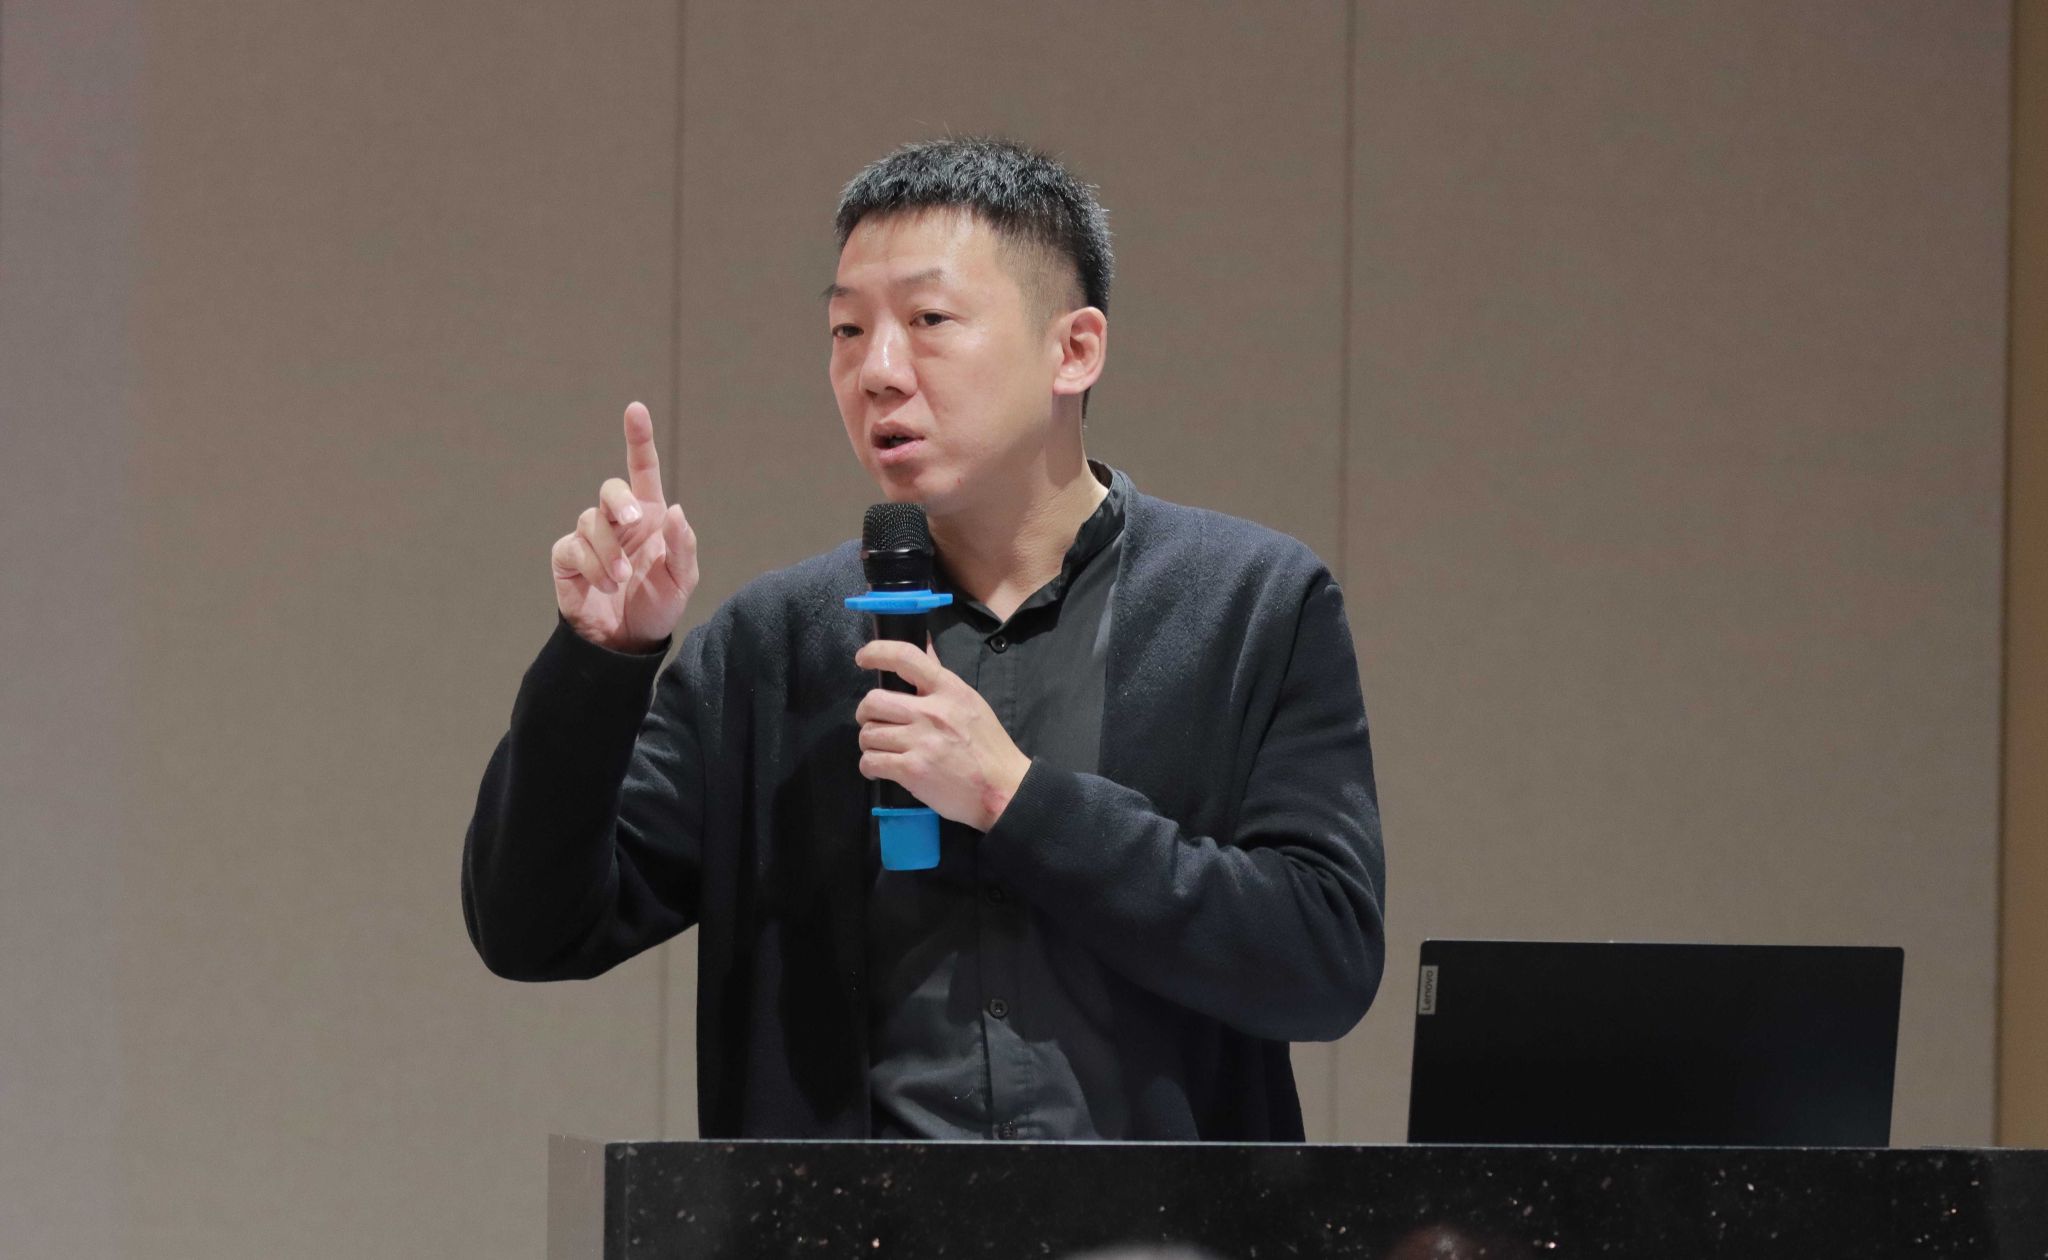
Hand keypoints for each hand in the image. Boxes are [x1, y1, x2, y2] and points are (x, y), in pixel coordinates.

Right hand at [549, 402, 699, 651]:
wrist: (628, 643)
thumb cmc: (658, 606)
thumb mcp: (682, 580)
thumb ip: (682, 546)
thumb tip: (675, 511)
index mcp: (650, 517)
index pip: (643, 471)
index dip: (638, 439)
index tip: (635, 410)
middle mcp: (619, 522)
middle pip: (611, 490)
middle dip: (619, 501)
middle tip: (632, 522)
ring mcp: (591, 538)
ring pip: (591, 521)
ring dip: (608, 551)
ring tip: (621, 580)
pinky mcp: (569, 558)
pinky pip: (574, 548)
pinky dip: (593, 566)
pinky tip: (606, 586)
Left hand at [854, 640, 1032, 831]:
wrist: (1003, 789)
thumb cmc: (989, 746)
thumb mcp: (970, 701)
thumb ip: (940, 675)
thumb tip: (924, 643)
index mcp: (948, 690)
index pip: (905, 657)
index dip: (877, 652)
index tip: (863, 658)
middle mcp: (931, 712)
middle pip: (873, 701)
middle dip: (866, 713)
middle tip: (875, 723)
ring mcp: (920, 741)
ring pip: (868, 734)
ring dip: (870, 743)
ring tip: (883, 750)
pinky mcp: (911, 770)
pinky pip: (870, 762)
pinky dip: (870, 767)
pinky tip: (881, 769)